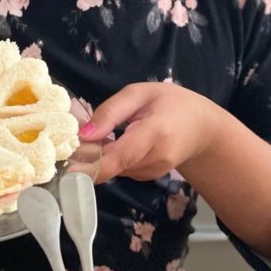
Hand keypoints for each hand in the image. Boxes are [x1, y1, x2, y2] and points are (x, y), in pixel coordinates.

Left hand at [82, 82, 221, 183]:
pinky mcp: (148, 178)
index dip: (91, 165)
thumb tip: (83, 134)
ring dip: (101, 155)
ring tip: (104, 133)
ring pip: (113, 168)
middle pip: (111, 165)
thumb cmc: (171, 103)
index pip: (119, 157)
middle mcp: (155, 159)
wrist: (202, 128)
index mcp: (154, 133)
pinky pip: (121, 169)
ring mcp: (152, 172)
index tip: (67, 167)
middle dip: (89, 154)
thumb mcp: (140, 93)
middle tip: (75, 138)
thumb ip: (110, 111)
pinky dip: (112, 158)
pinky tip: (118, 142)